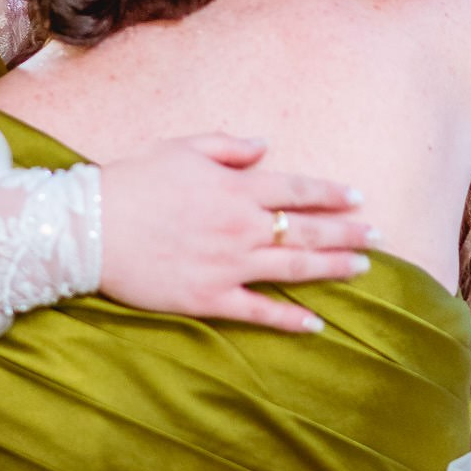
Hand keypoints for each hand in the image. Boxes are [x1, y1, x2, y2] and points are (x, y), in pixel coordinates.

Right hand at [98, 135, 377, 333]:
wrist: (91, 227)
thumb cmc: (134, 181)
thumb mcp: (182, 149)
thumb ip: (228, 147)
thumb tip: (265, 147)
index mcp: (236, 188)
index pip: (299, 191)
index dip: (333, 195)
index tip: (358, 198)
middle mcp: (241, 226)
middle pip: (307, 231)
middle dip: (348, 232)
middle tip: (378, 235)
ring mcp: (228, 265)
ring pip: (293, 269)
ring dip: (332, 268)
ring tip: (363, 268)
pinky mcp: (209, 298)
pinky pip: (259, 312)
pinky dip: (290, 319)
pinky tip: (317, 323)